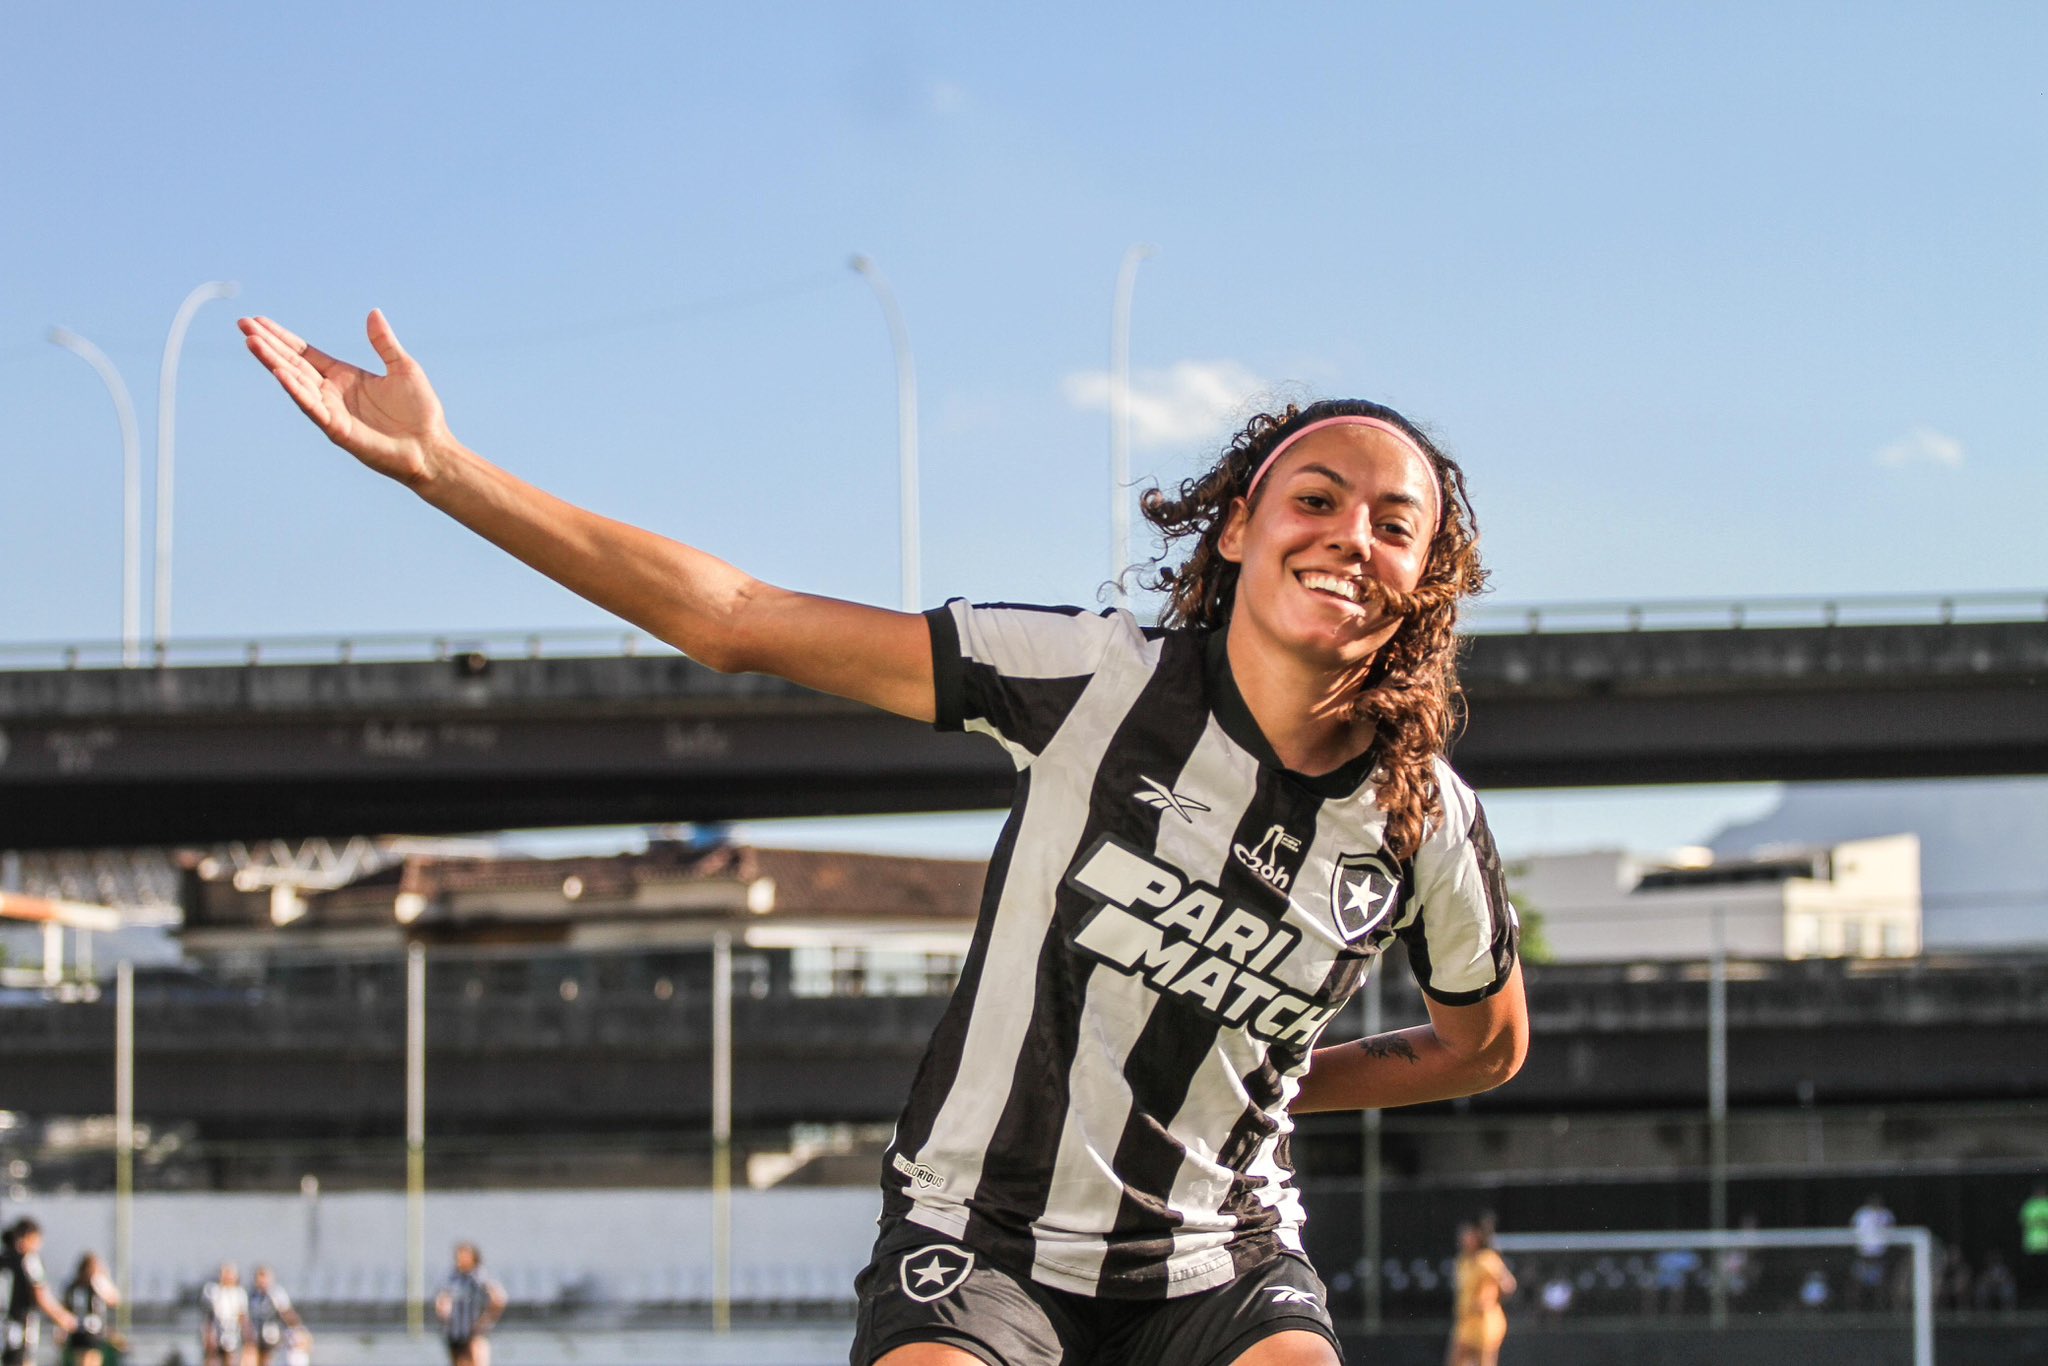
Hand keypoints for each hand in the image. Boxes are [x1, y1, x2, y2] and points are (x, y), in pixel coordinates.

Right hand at [240, 310, 450, 486]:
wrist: (431, 448)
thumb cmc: (420, 413)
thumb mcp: (402, 368)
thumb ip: (383, 342)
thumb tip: (373, 313)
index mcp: (343, 376)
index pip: (305, 353)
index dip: (282, 337)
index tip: (259, 321)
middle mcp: (331, 392)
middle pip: (292, 363)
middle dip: (268, 344)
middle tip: (243, 324)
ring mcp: (331, 411)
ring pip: (295, 382)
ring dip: (272, 362)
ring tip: (251, 342)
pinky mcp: (337, 429)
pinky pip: (312, 407)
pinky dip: (295, 390)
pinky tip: (279, 373)